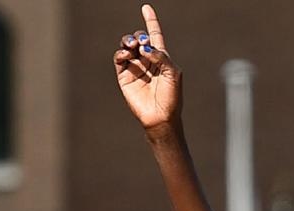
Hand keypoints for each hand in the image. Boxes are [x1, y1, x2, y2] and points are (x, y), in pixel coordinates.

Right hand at [113, 5, 181, 131]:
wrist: (161, 116)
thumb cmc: (172, 96)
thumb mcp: (173, 72)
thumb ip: (161, 56)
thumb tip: (145, 47)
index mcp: (161, 57)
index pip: (154, 34)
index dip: (151, 21)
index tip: (146, 8)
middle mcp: (146, 60)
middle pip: (139, 38)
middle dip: (139, 36)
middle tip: (142, 42)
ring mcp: (135, 67)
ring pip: (127, 46)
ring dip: (128, 41)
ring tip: (132, 46)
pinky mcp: (124, 76)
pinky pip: (119, 59)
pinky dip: (121, 54)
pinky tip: (127, 55)